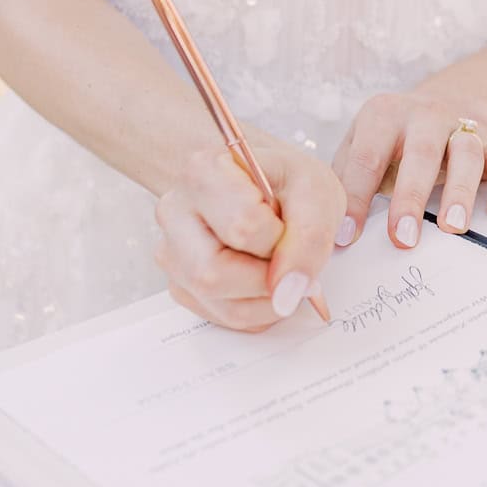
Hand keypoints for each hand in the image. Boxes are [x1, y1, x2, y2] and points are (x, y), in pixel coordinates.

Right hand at [154, 140, 346, 330]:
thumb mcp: (315, 191)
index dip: (279, 239)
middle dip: (266, 278)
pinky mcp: (181, 284)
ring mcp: (171, 251)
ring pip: (218, 302)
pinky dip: (258, 308)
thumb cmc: (286, 182)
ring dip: (266, 298)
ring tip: (281, 268)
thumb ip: (309, 238)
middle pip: (212, 273)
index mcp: (203, 171)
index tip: (291, 227)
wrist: (268, 186)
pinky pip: (222, 316)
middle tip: (288, 257)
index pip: (242, 227)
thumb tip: (287, 292)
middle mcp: (174, 211)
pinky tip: (267, 280)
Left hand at [331, 92, 486, 249]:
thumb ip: (345, 182)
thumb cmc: (388, 142)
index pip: (367, 157)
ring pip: (467, 153)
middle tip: (403, 238)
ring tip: (452, 227)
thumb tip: (329, 232)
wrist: (435, 106)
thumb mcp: (358, 147)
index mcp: (383, 115)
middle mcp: (424, 115)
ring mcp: (461, 127)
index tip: (347, 237)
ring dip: (460, 190)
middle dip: (411, 197)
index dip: (356, 198)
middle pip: (421, 153)